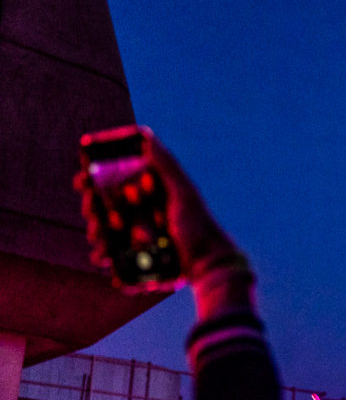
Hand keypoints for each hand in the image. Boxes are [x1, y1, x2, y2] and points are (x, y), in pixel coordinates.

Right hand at [75, 127, 236, 276]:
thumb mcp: (184, 194)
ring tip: (100, 238)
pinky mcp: (133, 257)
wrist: (207, 263)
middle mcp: (138, 213)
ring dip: (96, 232)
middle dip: (92, 208)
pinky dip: (103, 254)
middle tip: (93, 213)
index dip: (93, 179)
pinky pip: (110, 254)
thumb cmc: (199, 226)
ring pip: (102, 230)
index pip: (112, 181)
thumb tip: (147, 136)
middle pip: (102, 206)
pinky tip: (104, 256)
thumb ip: (167, 167)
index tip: (83, 180)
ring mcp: (133, 235)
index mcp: (147, 193)